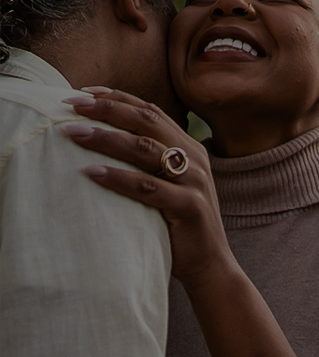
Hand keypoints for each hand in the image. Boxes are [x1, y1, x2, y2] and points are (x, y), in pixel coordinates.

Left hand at [63, 87, 238, 290]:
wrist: (210, 264)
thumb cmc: (178, 224)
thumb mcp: (169, 185)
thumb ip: (149, 162)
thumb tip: (102, 139)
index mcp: (190, 149)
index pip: (152, 113)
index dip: (118, 99)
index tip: (83, 93)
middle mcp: (195, 160)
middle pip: (148, 123)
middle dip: (108, 110)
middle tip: (71, 105)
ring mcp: (195, 183)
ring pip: (146, 150)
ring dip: (106, 139)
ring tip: (73, 133)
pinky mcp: (189, 207)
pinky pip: (148, 188)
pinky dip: (118, 178)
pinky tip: (91, 172)